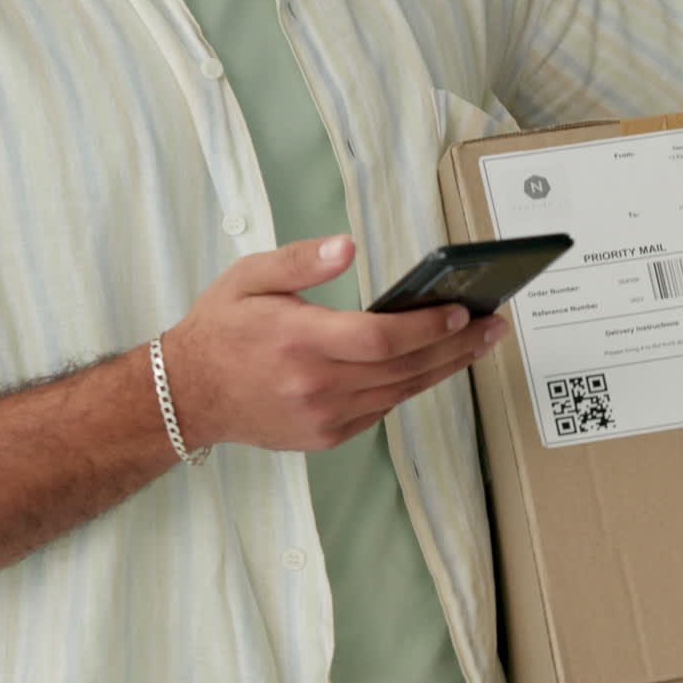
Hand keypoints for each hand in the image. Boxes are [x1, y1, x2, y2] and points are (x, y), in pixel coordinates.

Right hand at [163, 235, 508, 451]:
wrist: (188, 394)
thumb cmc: (222, 329)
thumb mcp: (251, 277)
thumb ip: (302, 260)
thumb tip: (348, 246)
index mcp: (298, 340)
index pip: (381, 338)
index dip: (427, 327)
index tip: (461, 311)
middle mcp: (315, 385)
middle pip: (404, 369)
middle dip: (456, 346)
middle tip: (494, 326)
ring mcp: (322, 417)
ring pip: (401, 393)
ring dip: (444, 368)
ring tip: (476, 344)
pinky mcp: (325, 437)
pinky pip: (381, 410)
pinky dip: (409, 388)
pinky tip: (430, 366)